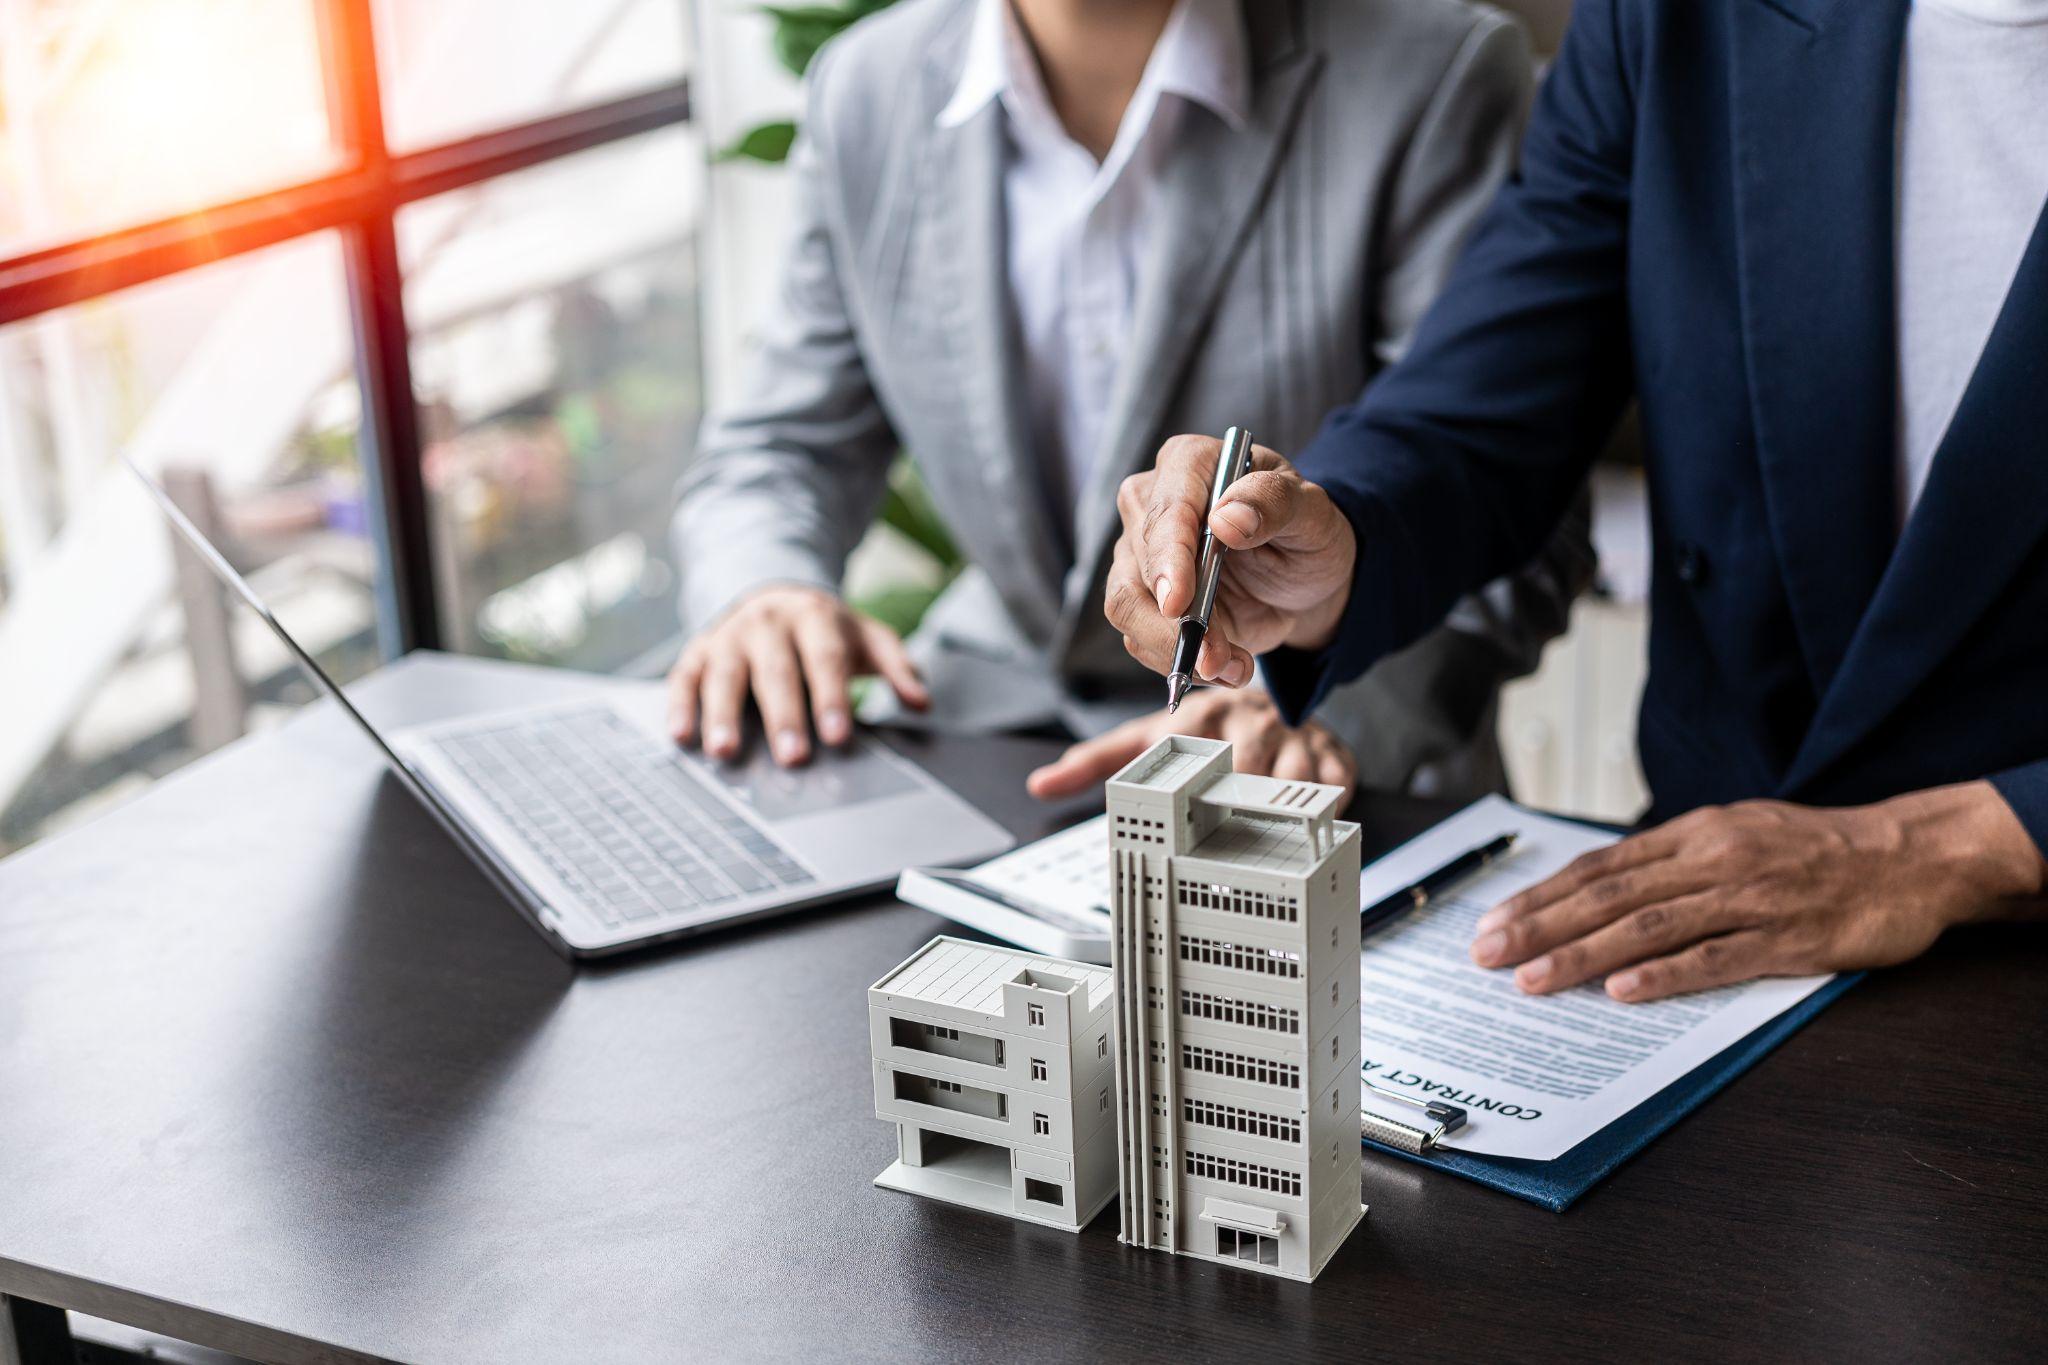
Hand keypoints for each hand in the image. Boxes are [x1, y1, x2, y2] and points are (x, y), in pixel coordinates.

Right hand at [666, 585, 927, 765]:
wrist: (771, 590)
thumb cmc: (825, 630)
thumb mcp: (866, 637)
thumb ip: (897, 667)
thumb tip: (922, 702)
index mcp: (815, 618)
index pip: (826, 660)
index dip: (832, 698)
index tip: (838, 736)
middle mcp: (768, 623)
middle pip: (776, 673)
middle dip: (784, 717)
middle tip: (792, 758)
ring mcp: (728, 636)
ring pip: (724, 675)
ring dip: (722, 714)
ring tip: (726, 752)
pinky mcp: (698, 651)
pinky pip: (684, 677)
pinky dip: (680, 705)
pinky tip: (681, 735)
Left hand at [1025, 689, 1358, 803]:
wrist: (1270, 702)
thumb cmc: (1205, 728)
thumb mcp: (1149, 738)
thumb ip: (1097, 762)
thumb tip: (1041, 784)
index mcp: (1201, 717)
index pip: (1196, 749)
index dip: (1198, 780)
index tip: (1193, 808)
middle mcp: (1248, 721)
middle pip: (1250, 770)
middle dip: (1243, 804)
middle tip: (1232, 834)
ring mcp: (1292, 735)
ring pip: (1296, 778)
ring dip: (1285, 808)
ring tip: (1272, 834)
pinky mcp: (1331, 750)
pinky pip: (1338, 782)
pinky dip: (1328, 805)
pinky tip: (1312, 818)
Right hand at [1103, 435, 1356, 686]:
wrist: (1303, 580)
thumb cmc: (1306, 534)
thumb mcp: (1313, 514)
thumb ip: (1275, 503)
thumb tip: (1228, 519)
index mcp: (1190, 463)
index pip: (1166, 511)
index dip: (1168, 558)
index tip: (1178, 604)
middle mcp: (1152, 502)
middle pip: (1138, 564)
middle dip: (1177, 622)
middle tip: (1220, 659)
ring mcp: (1141, 553)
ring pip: (1126, 606)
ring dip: (1174, 649)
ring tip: (1230, 668)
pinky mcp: (1143, 598)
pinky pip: (1140, 637)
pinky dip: (1178, 661)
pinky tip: (1226, 665)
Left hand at [1469, 782, 2047, 1001]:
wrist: (1910, 854)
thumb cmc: (1815, 849)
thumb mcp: (1735, 832)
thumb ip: (1672, 859)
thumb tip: (1603, 885)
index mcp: (1694, 833)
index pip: (1600, 867)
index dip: (1542, 896)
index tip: (1495, 922)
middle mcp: (1712, 860)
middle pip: (1609, 896)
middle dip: (1540, 927)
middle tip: (1489, 955)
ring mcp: (1749, 899)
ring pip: (1649, 928)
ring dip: (1584, 955)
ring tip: (1535, 980)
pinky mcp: (1788, 938)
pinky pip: (1717, 958)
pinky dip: (1665, 975)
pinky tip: (1622, 991)